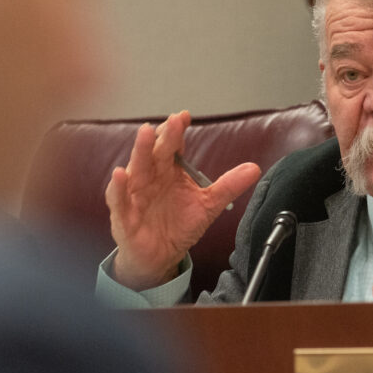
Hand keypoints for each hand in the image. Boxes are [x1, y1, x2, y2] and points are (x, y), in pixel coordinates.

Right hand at [105, 111, 260, 289]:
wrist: (160, 255)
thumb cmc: (178, 225)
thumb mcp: (208, 204)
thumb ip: (229, 185)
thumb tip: (255, 168)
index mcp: (169, 171)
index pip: (173, 145)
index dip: (178, 130)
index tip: (185, 117)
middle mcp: (150, 177)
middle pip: (156, 152)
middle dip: (165, 136)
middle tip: (173, 121)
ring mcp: (135, 193)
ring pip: (136, 168)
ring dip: (140, 150)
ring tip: (145, 133)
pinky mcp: (124, 214)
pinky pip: (119, 199)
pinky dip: (117, 187)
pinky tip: (120, 174)